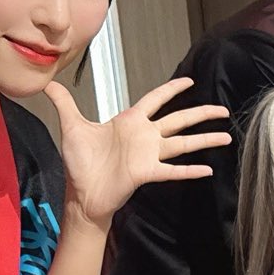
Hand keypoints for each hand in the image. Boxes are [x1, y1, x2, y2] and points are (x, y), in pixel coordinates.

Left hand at [54, 78, 229, 228]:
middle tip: (222, 110)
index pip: (156, 99)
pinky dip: (190, 170)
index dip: (172, 89)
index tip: (189, 81)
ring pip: (183, 143)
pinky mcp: (148, 173)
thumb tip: (47, 83)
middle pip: (179, 120)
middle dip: (201, 114)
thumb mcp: (71, 127)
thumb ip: (64, 104)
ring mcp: (149, 155)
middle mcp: (144, 136)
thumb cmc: (79, 162)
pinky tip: (208, 169)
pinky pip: (173, 171)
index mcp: (130, 121)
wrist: (81, 193)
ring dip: (205, 140)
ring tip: (227, 136)